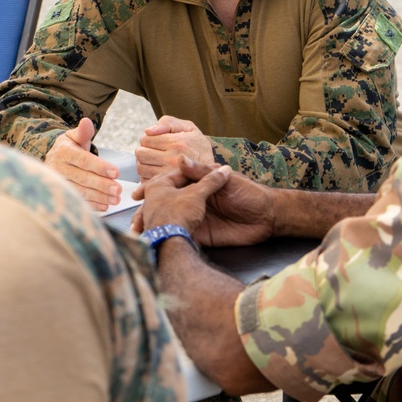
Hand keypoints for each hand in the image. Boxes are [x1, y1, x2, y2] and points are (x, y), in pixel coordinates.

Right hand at [44, 118, 121, 210]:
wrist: (52, 160)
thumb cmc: (69, 147)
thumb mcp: (74, 137)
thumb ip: (83, 132)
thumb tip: (86, 121)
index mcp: (63, 151)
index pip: (84, 160)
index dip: (100, 167)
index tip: (116, 173)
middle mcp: (57, 168)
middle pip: (83, 178)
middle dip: (102, 185)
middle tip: (118, 190)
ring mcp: (58, 183)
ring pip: (80, 191)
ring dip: (99, 197)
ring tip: (115, 199)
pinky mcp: (61, 194)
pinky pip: (77, 201)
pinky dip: (92, 205)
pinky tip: (104, 206)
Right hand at [133, 157, 275, 246]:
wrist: (267, 217)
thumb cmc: (249, 193)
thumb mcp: (225, 179)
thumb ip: (203, 172)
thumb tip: (179, 159)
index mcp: (197, 186)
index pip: (171, 186)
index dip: (154, 189)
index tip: (138, 193)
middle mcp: (193, 202)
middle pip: (167, 206)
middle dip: (148, 213)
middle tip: (134, 221)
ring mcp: (197, 219)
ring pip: (172, 223)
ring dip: (157, 228)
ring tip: (141, 234)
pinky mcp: (203, 235)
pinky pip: (185, 236)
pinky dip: (171, 240)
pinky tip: (158, 243)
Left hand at [135, 115, 214, 181]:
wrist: (212, 170)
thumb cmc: (198, 146)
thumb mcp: (188, 127)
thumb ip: (168, 123)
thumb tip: (148, 131)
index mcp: (176, 142)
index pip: (145, 139)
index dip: (148, 139)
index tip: (155, 141)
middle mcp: (172, 158)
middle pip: (141, 153)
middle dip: (144, 150)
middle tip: (152, 151)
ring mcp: (169, 174)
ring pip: (141, 167)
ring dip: (144, 163)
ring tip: (154, 161)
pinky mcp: (167, 186)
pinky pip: (145, 180)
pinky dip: (147, 176)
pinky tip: (156, 172)